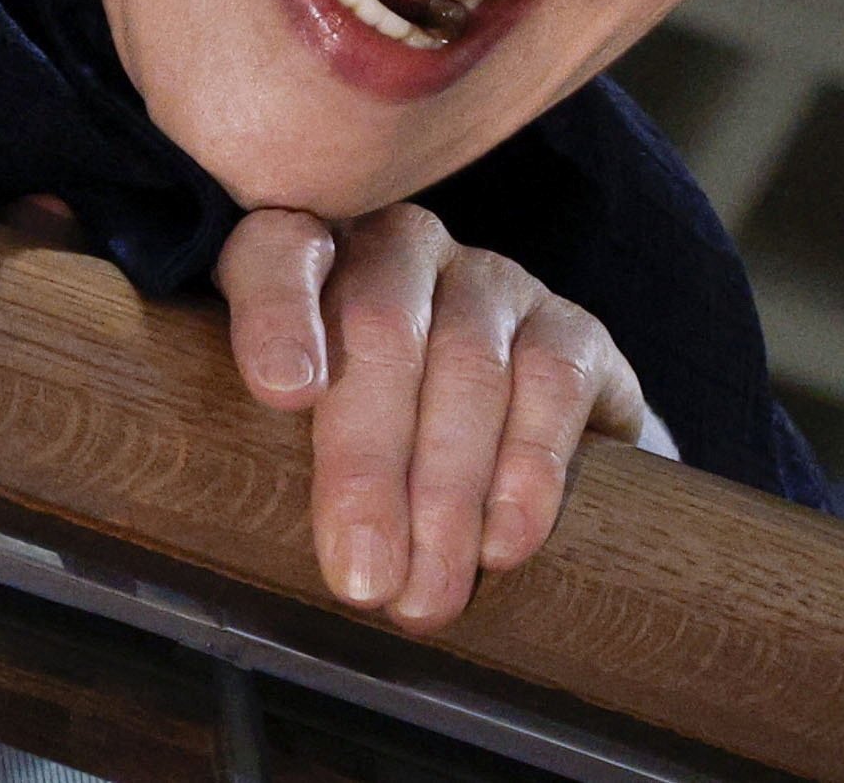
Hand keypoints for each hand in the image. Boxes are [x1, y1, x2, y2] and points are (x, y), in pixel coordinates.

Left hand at [215, 203, 664, 630]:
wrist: (508, 433)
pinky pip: (551, 383)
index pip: (276, 254)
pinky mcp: (571, 327)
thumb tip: (277, 551)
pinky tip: (502, 544)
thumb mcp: (296, 432)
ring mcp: (488, 281)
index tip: (281, 391)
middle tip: (360, 576)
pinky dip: (527, 472)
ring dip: (446, 495)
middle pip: (379, 327)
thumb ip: (272, 452)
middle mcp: (398, 249)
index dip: (276, 314)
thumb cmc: (364, 435)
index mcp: (308, 258)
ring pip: (467, 363)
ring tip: (426, 593)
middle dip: (367, 463)